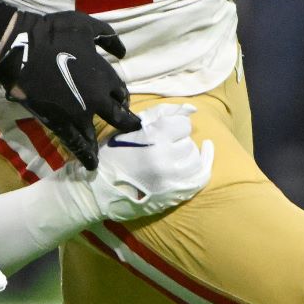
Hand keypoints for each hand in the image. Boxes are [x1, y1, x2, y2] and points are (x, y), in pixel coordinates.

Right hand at [0, 11, 140, 168]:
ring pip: (96, 133)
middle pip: (117, 116)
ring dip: (102, 141)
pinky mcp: (58, 122)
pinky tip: (91, 164)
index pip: (121, 92)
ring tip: (106, 150)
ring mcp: (77, 114)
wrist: (19, 49)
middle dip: (124, 121)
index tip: (120, 99)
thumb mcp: (86, 26)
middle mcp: (96, 99)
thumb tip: (122, 52)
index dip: (121, 96)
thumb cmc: (53, 34)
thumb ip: (108, 38)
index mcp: (105, 76)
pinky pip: (74, 142)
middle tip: (128, 125)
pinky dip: (84, 154)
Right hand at [60, 103, 213, 223]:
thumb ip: (162, 113)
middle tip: (162, 147)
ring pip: (195, 159)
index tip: (162, 132)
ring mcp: (173, 179)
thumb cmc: (111, 154)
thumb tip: (192, 109)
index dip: (173, 127)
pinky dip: (205, 164)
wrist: (98, 189)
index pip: (182, 125)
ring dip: (186, 155)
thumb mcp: (131, 127)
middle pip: (188, 143)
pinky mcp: (176, 195)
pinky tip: (205, 153)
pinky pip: (201, 177)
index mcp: (153, 138)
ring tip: (172, 156)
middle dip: (178, 142)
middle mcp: (166, 158)